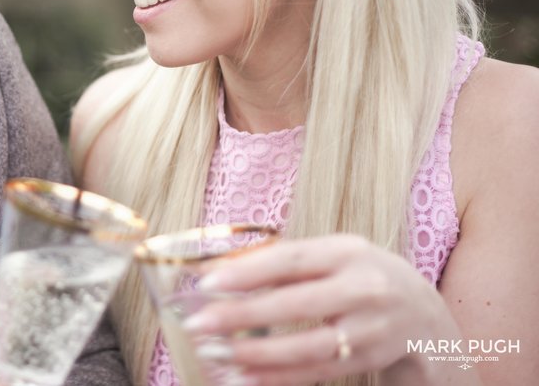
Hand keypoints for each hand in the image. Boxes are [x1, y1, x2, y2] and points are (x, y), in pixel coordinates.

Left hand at [180, 234, 475, 384]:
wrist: (426, 316)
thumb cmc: (362, 276)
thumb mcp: (333, 255)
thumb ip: (286, 262)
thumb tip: (223, 270)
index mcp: (347, 251)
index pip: (291, 260)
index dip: (247, 271)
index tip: (207, 282)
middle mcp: (364, 288)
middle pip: (295, 304)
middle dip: (240, 315)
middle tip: (198, 323)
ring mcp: (370, 328)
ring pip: (306, 346)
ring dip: (255, 354)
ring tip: (215, 354)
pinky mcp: (369, 360)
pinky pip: (317, 373)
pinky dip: (277, 377)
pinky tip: (243, 377)